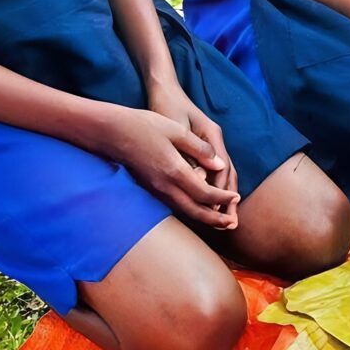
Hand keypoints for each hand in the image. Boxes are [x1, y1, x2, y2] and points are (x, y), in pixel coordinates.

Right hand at [101, 104, 239, 230]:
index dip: (223, 199)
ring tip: (219, 220)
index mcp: (174, 171)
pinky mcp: (149, 188)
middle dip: (215, 219)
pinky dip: (188, 210)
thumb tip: (220, 165)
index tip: (237, 198)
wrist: (111, 132)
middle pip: (195, 211)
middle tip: (232, 222)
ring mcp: (155, 190)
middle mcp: (164, 186)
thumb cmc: (145, 126)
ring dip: (202, 218)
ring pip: (183, 211)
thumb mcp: (177, 131)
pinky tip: (196, 208)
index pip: (205, 194)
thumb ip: (200, 149)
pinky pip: (173, 205)